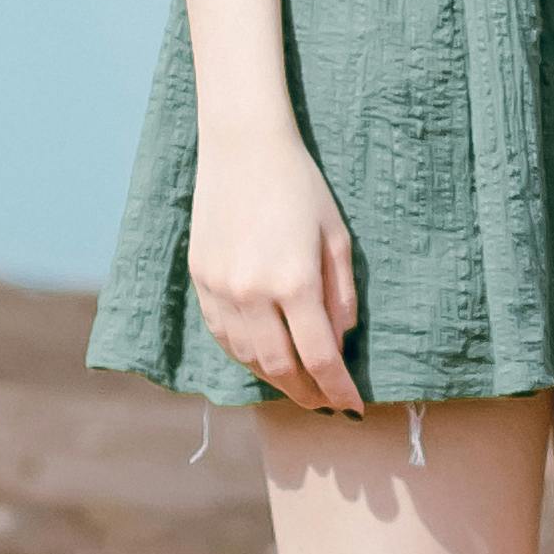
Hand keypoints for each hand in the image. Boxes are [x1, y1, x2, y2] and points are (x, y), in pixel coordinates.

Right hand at [190, 128, 364, 417]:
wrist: (243, 147)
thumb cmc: (301, 187)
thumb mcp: (336, 238)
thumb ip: (341, 297)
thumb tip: (339, 344)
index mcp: (294, 281)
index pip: (320, 357)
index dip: (338, 390)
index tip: (354, 406)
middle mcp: (252, 292)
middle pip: (280, 368)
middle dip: (307, 393)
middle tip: (325, 403)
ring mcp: (220, 288)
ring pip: (247, 358)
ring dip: (275, 377)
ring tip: (298, 383)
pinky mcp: (200, 279)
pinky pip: (222, 335)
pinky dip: (245, 354)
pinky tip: (264, 355)